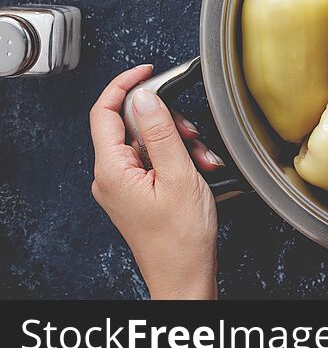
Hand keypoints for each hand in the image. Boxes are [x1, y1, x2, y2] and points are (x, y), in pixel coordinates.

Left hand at [89, 64, 223, 299]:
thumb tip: (145, 97)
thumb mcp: (178, 175)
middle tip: (191, 134)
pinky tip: (197, 171)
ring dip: (178, 143)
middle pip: (132, 125)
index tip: (147, 71)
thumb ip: (161, 132)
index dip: (125, 85)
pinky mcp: (137, 194)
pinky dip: (177, 159)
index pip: (105, 112)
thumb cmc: (181, 239)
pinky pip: (154, 162)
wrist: (185, 276)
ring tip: (201, 161)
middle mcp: (110, 177)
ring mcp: (123, 186)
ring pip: (147, 143)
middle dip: (166, 123)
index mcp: (112, 170)